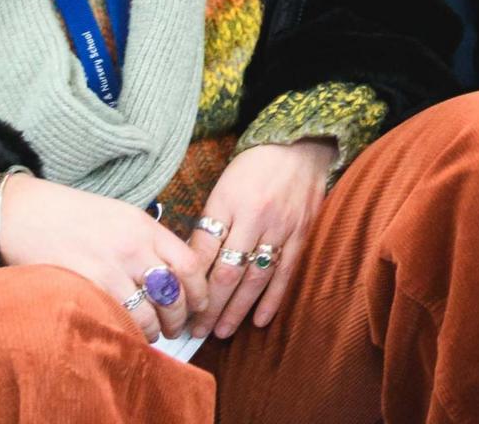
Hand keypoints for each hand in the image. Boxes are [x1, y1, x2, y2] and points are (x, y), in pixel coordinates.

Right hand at [0, 172, 210, 339]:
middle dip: (179, 317)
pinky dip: (127, 331)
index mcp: (145, 227)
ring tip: (152, 334)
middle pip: (173, 293)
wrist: (25, 212)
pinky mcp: (85, 285)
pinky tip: (126, 333)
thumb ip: (147, 241)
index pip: (189, 264)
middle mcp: (132, 247)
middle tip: (176, 327)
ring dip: (155, 330)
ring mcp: (108, 268)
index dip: (199, 291)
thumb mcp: (120, 216)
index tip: (199, 304)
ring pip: (148, 313)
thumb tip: (172, 273)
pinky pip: (118, 318)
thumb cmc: (72, 215)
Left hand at [191, 140, 338, 336]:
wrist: (299, 147)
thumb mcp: (222, 188)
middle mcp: (256, 219)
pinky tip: (259, 320)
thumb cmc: (254, 167)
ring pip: (255, 279)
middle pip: (228, 272)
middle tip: (195, 330)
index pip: (205, 252)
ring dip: (237, 310)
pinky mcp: (301, 236)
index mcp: (229, 204)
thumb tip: (189, 263)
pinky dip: (272, 299)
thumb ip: (209, 224)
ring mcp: (281, 229)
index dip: (190, 282)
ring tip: (221, 332)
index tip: (177, 303)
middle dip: (209, 305)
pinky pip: (285, 273)